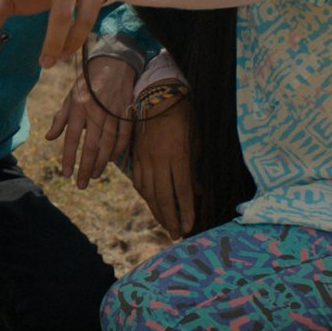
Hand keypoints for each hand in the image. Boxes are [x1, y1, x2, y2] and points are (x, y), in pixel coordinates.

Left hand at [47, 56, 135, 188]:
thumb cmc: (87, 83)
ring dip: (101, 163)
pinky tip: (110, 161)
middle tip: (81, 184)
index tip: (66, 174)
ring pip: (108, 145)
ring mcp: (113, 115)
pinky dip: (118, 151)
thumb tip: (49, 138)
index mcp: (79, 108)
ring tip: (94, 176)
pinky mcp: (126, 115)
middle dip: (85, 167)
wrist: (113, 66)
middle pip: (91, 147)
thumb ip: (60, 119)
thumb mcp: (69, 97)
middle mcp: (96, 113)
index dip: (69, 158)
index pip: (72, 139)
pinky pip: (123, 138)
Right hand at [130, 97, 196, 238]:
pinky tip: (151, 203)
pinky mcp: (136, 156)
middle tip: (175, 234)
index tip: (188, 227)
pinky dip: (145, 195)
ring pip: (148, 192)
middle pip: (163, 196)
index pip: (182, 191)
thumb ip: (194, 169)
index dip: (185, 211)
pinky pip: (138, 181)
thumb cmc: (183, 117)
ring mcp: (145, 158)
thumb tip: (195, 192)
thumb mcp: (195, 141)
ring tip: (165, 224)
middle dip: (169, 218)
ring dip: (156, 211)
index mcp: (178, 156)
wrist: (158, 95)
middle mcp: (159, 160)